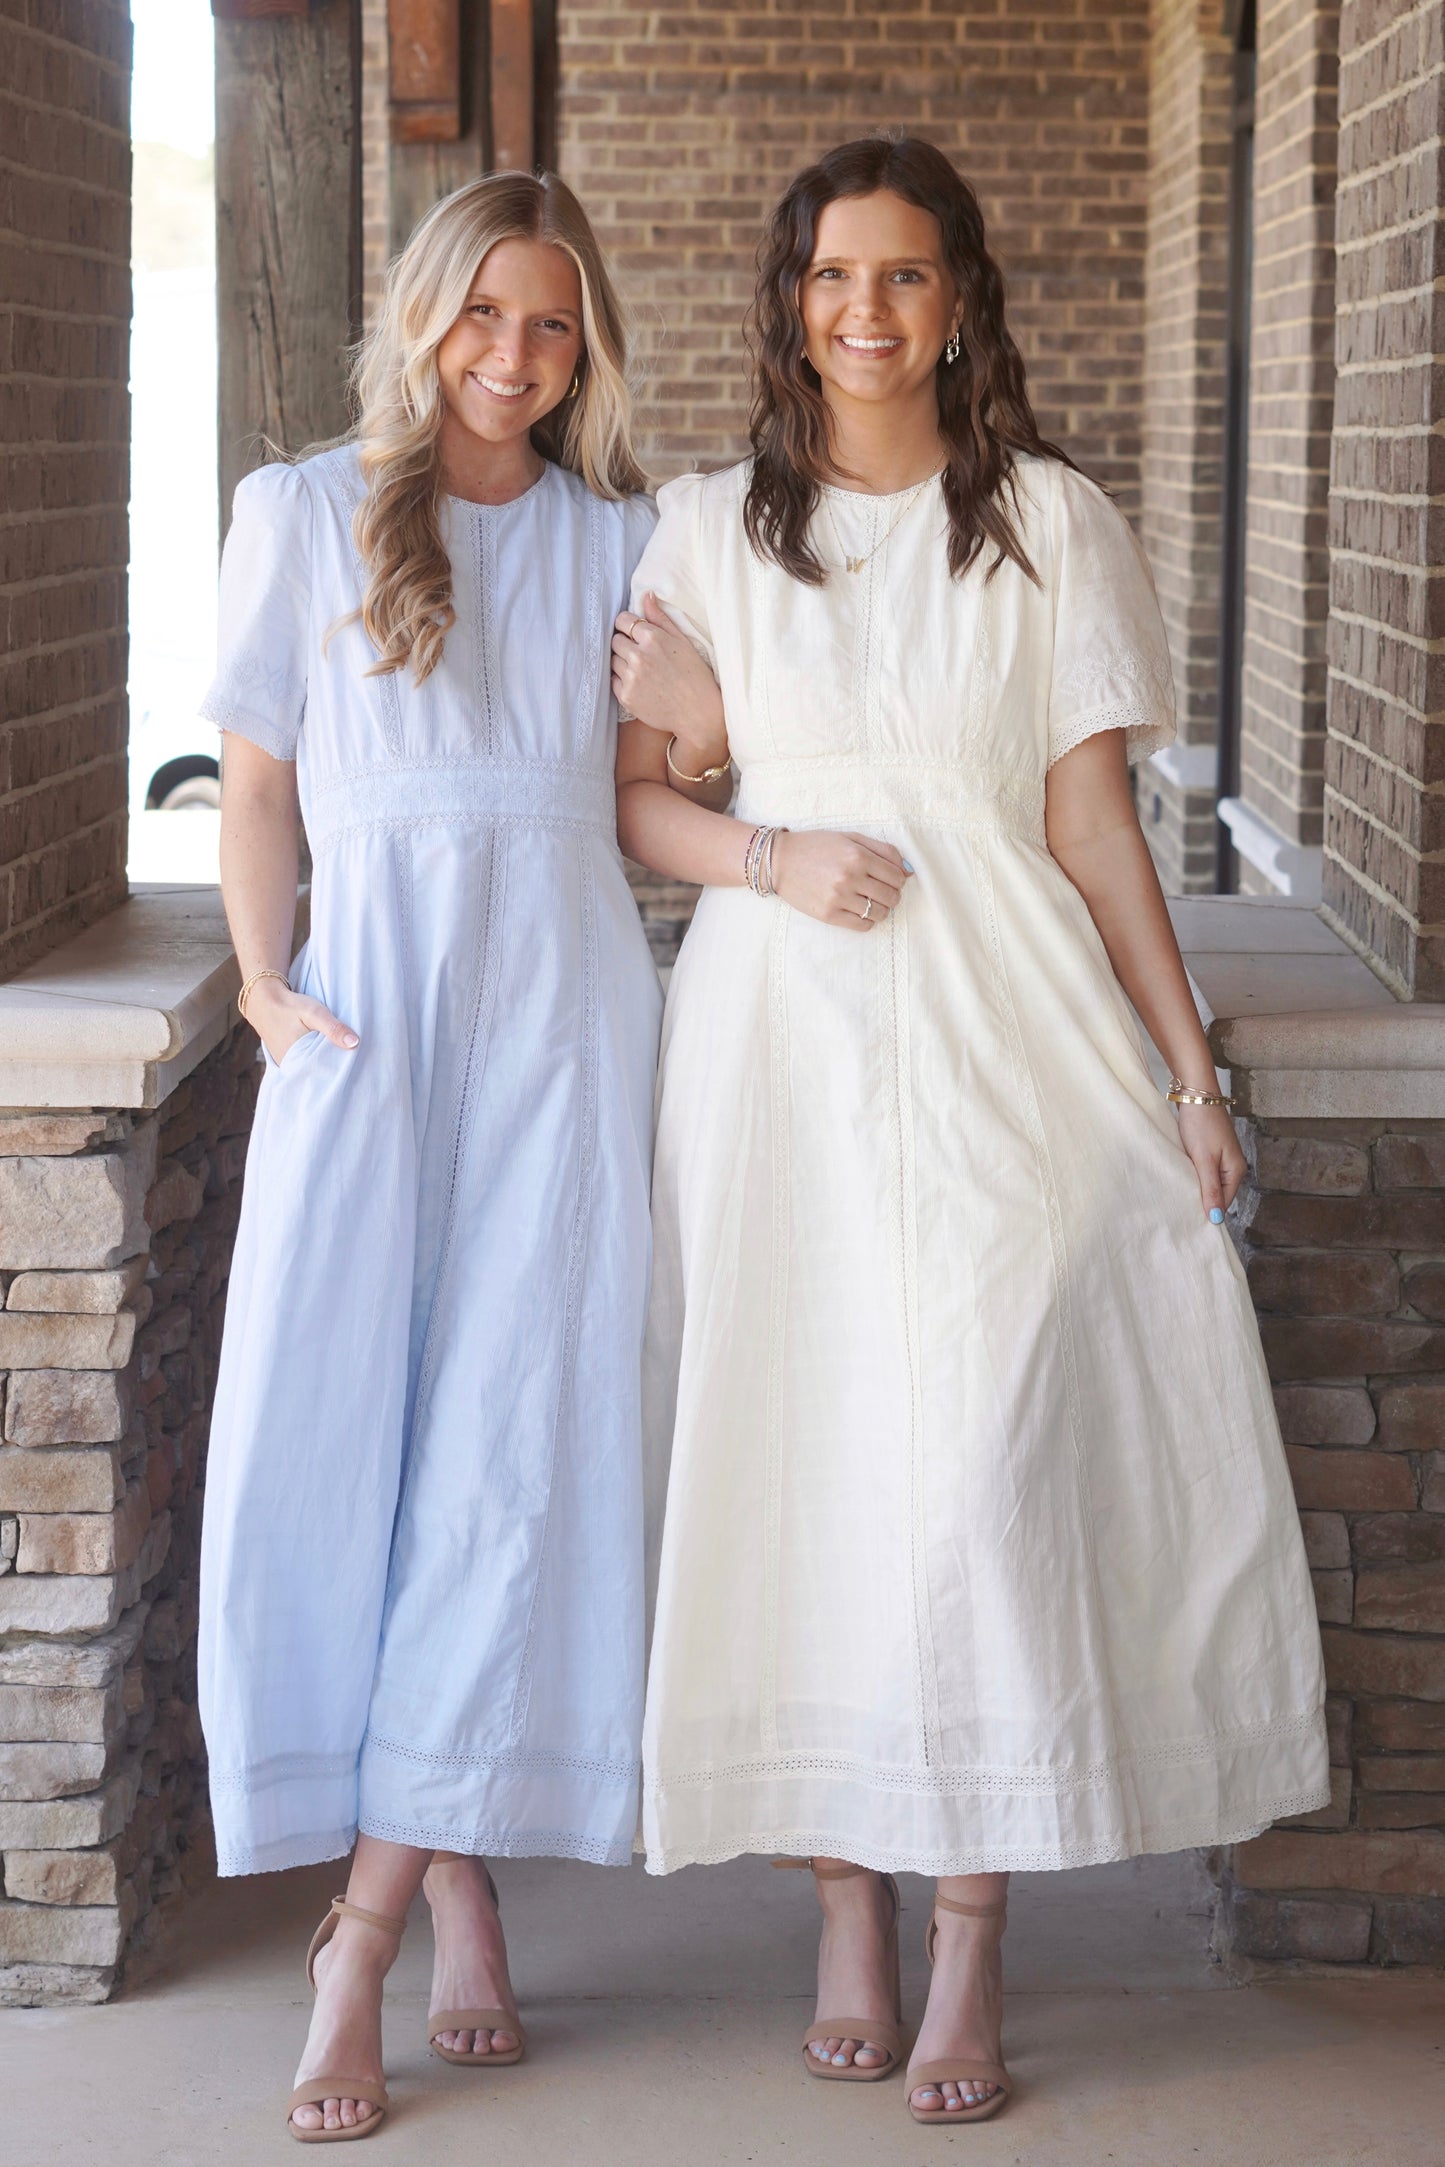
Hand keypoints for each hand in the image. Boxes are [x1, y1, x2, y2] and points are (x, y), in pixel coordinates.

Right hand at [247, 977, 358, 1066]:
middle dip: (333, 1068)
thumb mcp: (314, 1012)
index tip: (354, 1066)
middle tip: (351, 1063)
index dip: (340, 1070)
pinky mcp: (284, 1058)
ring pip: (310, 1068)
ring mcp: (285, 1063)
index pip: (325, 1073)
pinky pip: (302, 1063)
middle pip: (318, 1072)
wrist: (263, 1001)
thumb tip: (355, 1043)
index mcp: (298, 1060)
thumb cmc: (290, 1006)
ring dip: (323, 1064)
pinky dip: (312, 1059)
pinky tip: (323, 1053)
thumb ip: (333, 1028)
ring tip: (340, 1059)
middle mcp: (290, 1066)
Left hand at [612, 592, 726, 762]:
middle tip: (640, 654)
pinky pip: (613, 681)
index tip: (633, 633)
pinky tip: (640, 684)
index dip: (627, 626)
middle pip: (614, 640)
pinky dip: (622, 681)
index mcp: (653, 638)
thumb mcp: (682, 641)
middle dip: (624, 644)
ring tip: (642, 670)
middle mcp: (638, 656)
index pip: (622, 621)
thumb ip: (660, 618)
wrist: (698, 713)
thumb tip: (645, 595)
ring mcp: (630, 677)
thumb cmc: (695, 675)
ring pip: (612, 660)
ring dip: (622, 662)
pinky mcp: (626, 696)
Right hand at [769, 830, 912, 929]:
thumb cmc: (816, 846)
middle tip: (881, 891)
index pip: (897, 876)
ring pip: (879, 913)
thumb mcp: (850, 838)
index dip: (898, 879)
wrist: (780, 861)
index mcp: (858, 856)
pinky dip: (867, 921)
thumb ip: (882, 850)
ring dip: (881, 909)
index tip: (890, 879)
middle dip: (892, 895)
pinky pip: (862, 925)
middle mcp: (850, 878)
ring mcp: (839, 898)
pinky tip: (860, 911)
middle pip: (891, 896)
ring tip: (870, 901)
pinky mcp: (828, 915)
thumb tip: (908, 870)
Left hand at [1175, 1101, 1244, 1220]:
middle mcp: (1233, 1166)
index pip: (1224, 1203)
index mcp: (1236, 1171)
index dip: (1208, 1212)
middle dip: (1202, 1200)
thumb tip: (1216, 1217)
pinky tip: (1183, 1177)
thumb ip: (1210, 1189)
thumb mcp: (1204, 1160)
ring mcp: (1223, 1158)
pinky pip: (1205, 1172)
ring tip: (1181, 1194)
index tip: (1190, 1221)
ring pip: (1210, 1183)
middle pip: (1218, 1194)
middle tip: (1182, 1208)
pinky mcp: (1212, 1151)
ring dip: (1197, 1188)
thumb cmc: (1201, 1124)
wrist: (1196, 1096)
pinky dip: (1194, 1176)